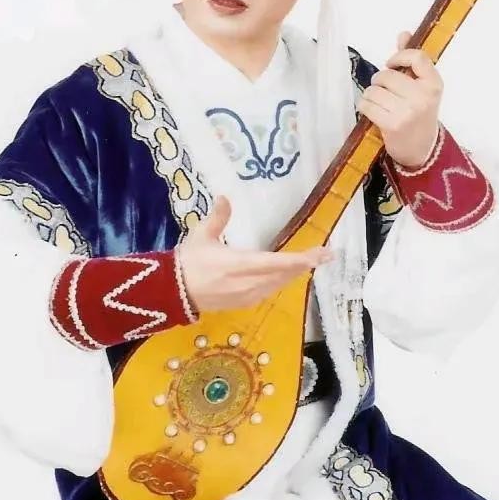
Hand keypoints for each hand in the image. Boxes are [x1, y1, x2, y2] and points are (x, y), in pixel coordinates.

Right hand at [178, 195, 332, 313]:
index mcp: (240, 265)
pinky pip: (270, 290)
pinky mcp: (244, 303)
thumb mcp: (201, 235)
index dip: (302, 259)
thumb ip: (217, 217)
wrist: (172, 292)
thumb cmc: (188, 261)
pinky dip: (283, 280)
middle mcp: (249, 283)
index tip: (322, 253)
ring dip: (296, 272)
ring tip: (311, 261)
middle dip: (306, 263)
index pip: (279, 263)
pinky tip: (287, 274)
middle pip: (285, 274)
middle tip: (326, 254)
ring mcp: (247, 296)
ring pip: (280, 284)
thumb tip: (225, 196)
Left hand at [357, 30, 442, 168]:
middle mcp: (423, 96)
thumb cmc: (420, 113)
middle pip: (387, 75)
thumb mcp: (422, 87)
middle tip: (386, 92)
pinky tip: (374, 112)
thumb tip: (404, 34)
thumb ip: (412, 61)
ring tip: (381, 103)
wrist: (422, 149)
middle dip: (381, 81)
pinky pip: (366, 105)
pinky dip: (365, 106)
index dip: (399, 56)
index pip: (417, 57)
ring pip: (374, 90)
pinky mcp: (392, 124)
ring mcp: (408, 111)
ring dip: (371, 95)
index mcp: (434, 84)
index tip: (392, 63)